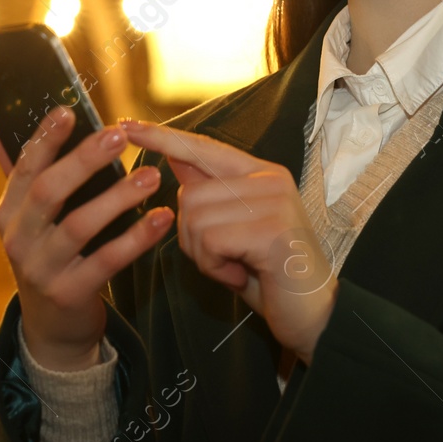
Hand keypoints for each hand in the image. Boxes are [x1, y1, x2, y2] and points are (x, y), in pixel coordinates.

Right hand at [0, 107, 175, 370]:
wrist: (51, 328)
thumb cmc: (47, 257)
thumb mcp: (26, 220)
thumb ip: (17, 174)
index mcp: (8, 213)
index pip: (23, 168)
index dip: (44, 139)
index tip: (68, 110)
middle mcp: (19, 239)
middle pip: (48, 192)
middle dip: (83, 160)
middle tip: (118, 136)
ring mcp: (42, 269)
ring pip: (79, 226)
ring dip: (117, 198)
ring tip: (151, 176)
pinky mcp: (70, 294)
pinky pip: (107, 261)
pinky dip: (136, 239)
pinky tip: (161, 218)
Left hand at [119, 118, 338, 363]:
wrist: (316, 316)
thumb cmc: (271, 276)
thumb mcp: (234, 229)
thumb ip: (210, 192)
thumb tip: (175, 158)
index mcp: (261, 174)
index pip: (202, 147)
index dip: (163, 137)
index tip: (127, 124)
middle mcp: (269, 179)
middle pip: (189, 195)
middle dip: (193, 237)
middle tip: (228, 259)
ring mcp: (274, 201)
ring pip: (194, 219)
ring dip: (205, 256)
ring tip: (238, 267)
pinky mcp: (272, 229)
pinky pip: (211, 242)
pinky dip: (216, 267)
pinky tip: (242, 276)